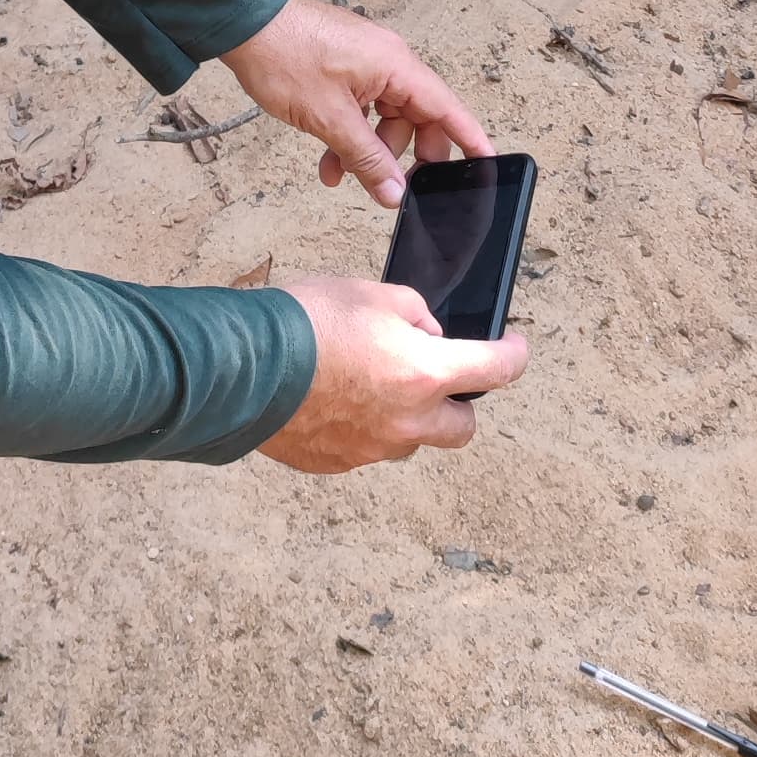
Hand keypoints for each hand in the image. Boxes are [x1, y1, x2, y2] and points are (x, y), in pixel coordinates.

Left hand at [218, 0, 488, 205]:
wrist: (243, 22)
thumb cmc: (285, 56)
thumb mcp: (329, 119)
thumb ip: (366, 158)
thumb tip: (394, 192)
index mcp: (396, 66)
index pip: (446, 108)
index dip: (469, 139)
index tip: (487, 164)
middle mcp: (389, 61)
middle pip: (416, 117)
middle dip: (403, 155)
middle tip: (394, 188)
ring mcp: (366, 62)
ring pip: (385, 118)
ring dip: (366, 150)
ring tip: (339, 175)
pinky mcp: (344, 66)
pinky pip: (362, 107)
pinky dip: (349, 134)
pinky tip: (328, 160)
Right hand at [257, 275, 528, 474]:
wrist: (242, 366)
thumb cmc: (306, 322)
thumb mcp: (372, 293)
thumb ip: (413, 314)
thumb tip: (424, 335)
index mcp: (425, 375)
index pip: (496, 371)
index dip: (514, 356)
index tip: (514, 348)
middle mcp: (407, 422)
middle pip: (461, 428)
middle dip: (457, 405)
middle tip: (435, 378)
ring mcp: (369, 450)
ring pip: (408, 439)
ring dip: (404, 416)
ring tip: (366, 381)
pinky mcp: (334, 463)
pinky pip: (362, 449)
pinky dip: (359, 428)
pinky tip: (330, 399)